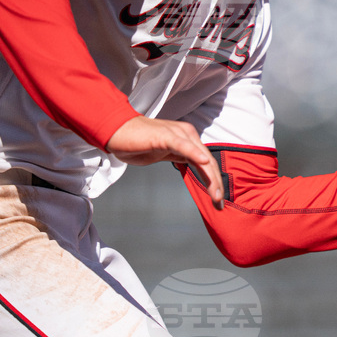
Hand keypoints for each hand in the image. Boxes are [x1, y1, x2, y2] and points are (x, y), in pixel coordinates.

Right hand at [107, 116, 224, 209]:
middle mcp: (186, 134)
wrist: (116, 131)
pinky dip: (194, 153)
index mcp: (188, 138)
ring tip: (216, 195)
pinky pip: (182, 145)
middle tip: (219, 205)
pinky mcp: (165, 136)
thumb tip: (195, 166)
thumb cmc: (138, 142)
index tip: (217, 201)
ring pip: (200, 156)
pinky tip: (203, 162)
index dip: (214, 181)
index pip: (207, 161)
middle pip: (208, 161)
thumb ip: (181, 156)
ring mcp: (177, 134)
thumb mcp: (164, 153)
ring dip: (210, 178)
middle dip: (216, 184)